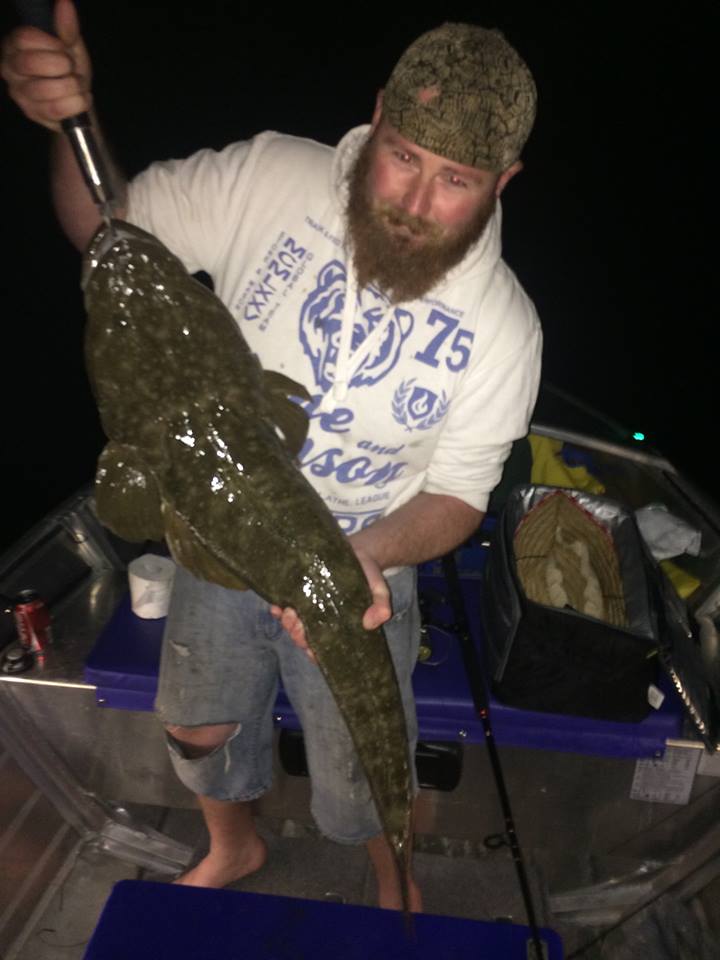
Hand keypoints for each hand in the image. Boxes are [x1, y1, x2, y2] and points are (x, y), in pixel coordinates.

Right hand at [1, 0, 91, 130]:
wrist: (79, 102)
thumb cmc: (70, 71)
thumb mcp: (71, 45)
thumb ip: (67, 27)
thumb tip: (65, 4)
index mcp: (15, 45)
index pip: (24, 38)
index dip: (51, 44)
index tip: (64, 49)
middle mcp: (10, 69)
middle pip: (31, 63)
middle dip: (62, 66)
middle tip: (71, 68)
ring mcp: (20, 94)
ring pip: (45, 90)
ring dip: (72, 87)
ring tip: (77, 85)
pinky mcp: (32, 113)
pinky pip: (56, 109)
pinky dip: (77, 103)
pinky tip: (81, 98)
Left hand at [270, 546, 391, 661]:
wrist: (358, 550)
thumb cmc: (369, 574)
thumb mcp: (379, 589)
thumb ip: (380, 606)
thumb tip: (371, 624)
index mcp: (340, 626)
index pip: (325, 649)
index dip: (314, 653)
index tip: (311, 648)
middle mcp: (322, 620)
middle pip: (304, 638)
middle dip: (297, 635)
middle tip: (297, 623)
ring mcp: (309, 608)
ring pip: (292, 625)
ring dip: (287, 623)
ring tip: (288, 612)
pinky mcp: (300, 593)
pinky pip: (284, 606)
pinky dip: (277, 610)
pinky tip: (276, 606)